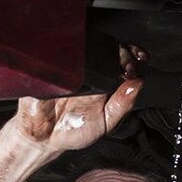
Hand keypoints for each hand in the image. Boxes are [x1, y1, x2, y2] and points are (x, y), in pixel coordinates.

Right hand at [11, 45, 145, 154]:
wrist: (41, 137)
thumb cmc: (72, 130)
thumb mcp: (104, 123)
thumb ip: (122, 106)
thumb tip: (138, 84)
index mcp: (105, 81)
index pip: (122, 59)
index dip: (132, 55)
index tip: (140, 59)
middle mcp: (89, 70)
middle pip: (108, 47)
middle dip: (121, 51)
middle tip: (125, 66)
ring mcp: (69, 66)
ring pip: (87, 45)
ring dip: (99, 48)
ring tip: (107, 63)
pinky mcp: (51, 66)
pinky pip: (60, 52)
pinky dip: (70, 51)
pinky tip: (79, 62)